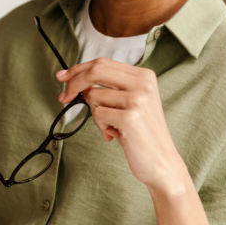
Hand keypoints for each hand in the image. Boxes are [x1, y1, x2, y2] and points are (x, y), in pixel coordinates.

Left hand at [57, 58, 189, 192]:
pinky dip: (101, 127)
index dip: (79, 69)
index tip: (63, 77)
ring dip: (96, 115)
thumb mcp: (130, 103)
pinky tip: (116, 135)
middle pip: (96, 70)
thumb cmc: (142, 134)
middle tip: (65, 97)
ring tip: (112, 127)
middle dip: (74, 83)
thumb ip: (110, 88)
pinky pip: (97, 115)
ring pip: (93, 95)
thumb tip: (78, 82)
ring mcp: (138, 99)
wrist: (162, 162)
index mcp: (144, 76)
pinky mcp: (130, 117)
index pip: (103, 63)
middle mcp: (143, 83)